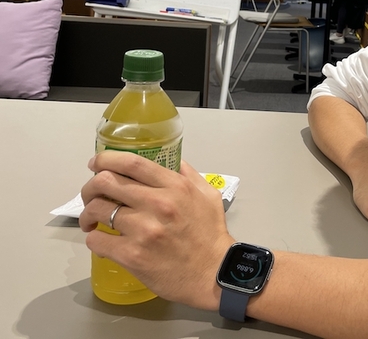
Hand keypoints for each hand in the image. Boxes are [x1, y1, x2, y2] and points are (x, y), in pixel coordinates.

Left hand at [79, 152, 233, 310]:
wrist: (213, 273)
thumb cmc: (211, 234)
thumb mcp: (209, 195)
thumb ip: (189, 175)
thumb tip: (172, 161)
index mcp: (174, 186)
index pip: (131, 163)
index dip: (106, 158)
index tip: (96, 163)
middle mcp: (157, 203)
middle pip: (106, 182)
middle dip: (91, 187)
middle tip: (91, 196)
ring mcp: (142, 230)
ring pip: (97, 210)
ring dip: (89, 214)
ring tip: (93, 221)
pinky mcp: (131, 255)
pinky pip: (97, 240)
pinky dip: (94, 238)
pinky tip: (102, 241)